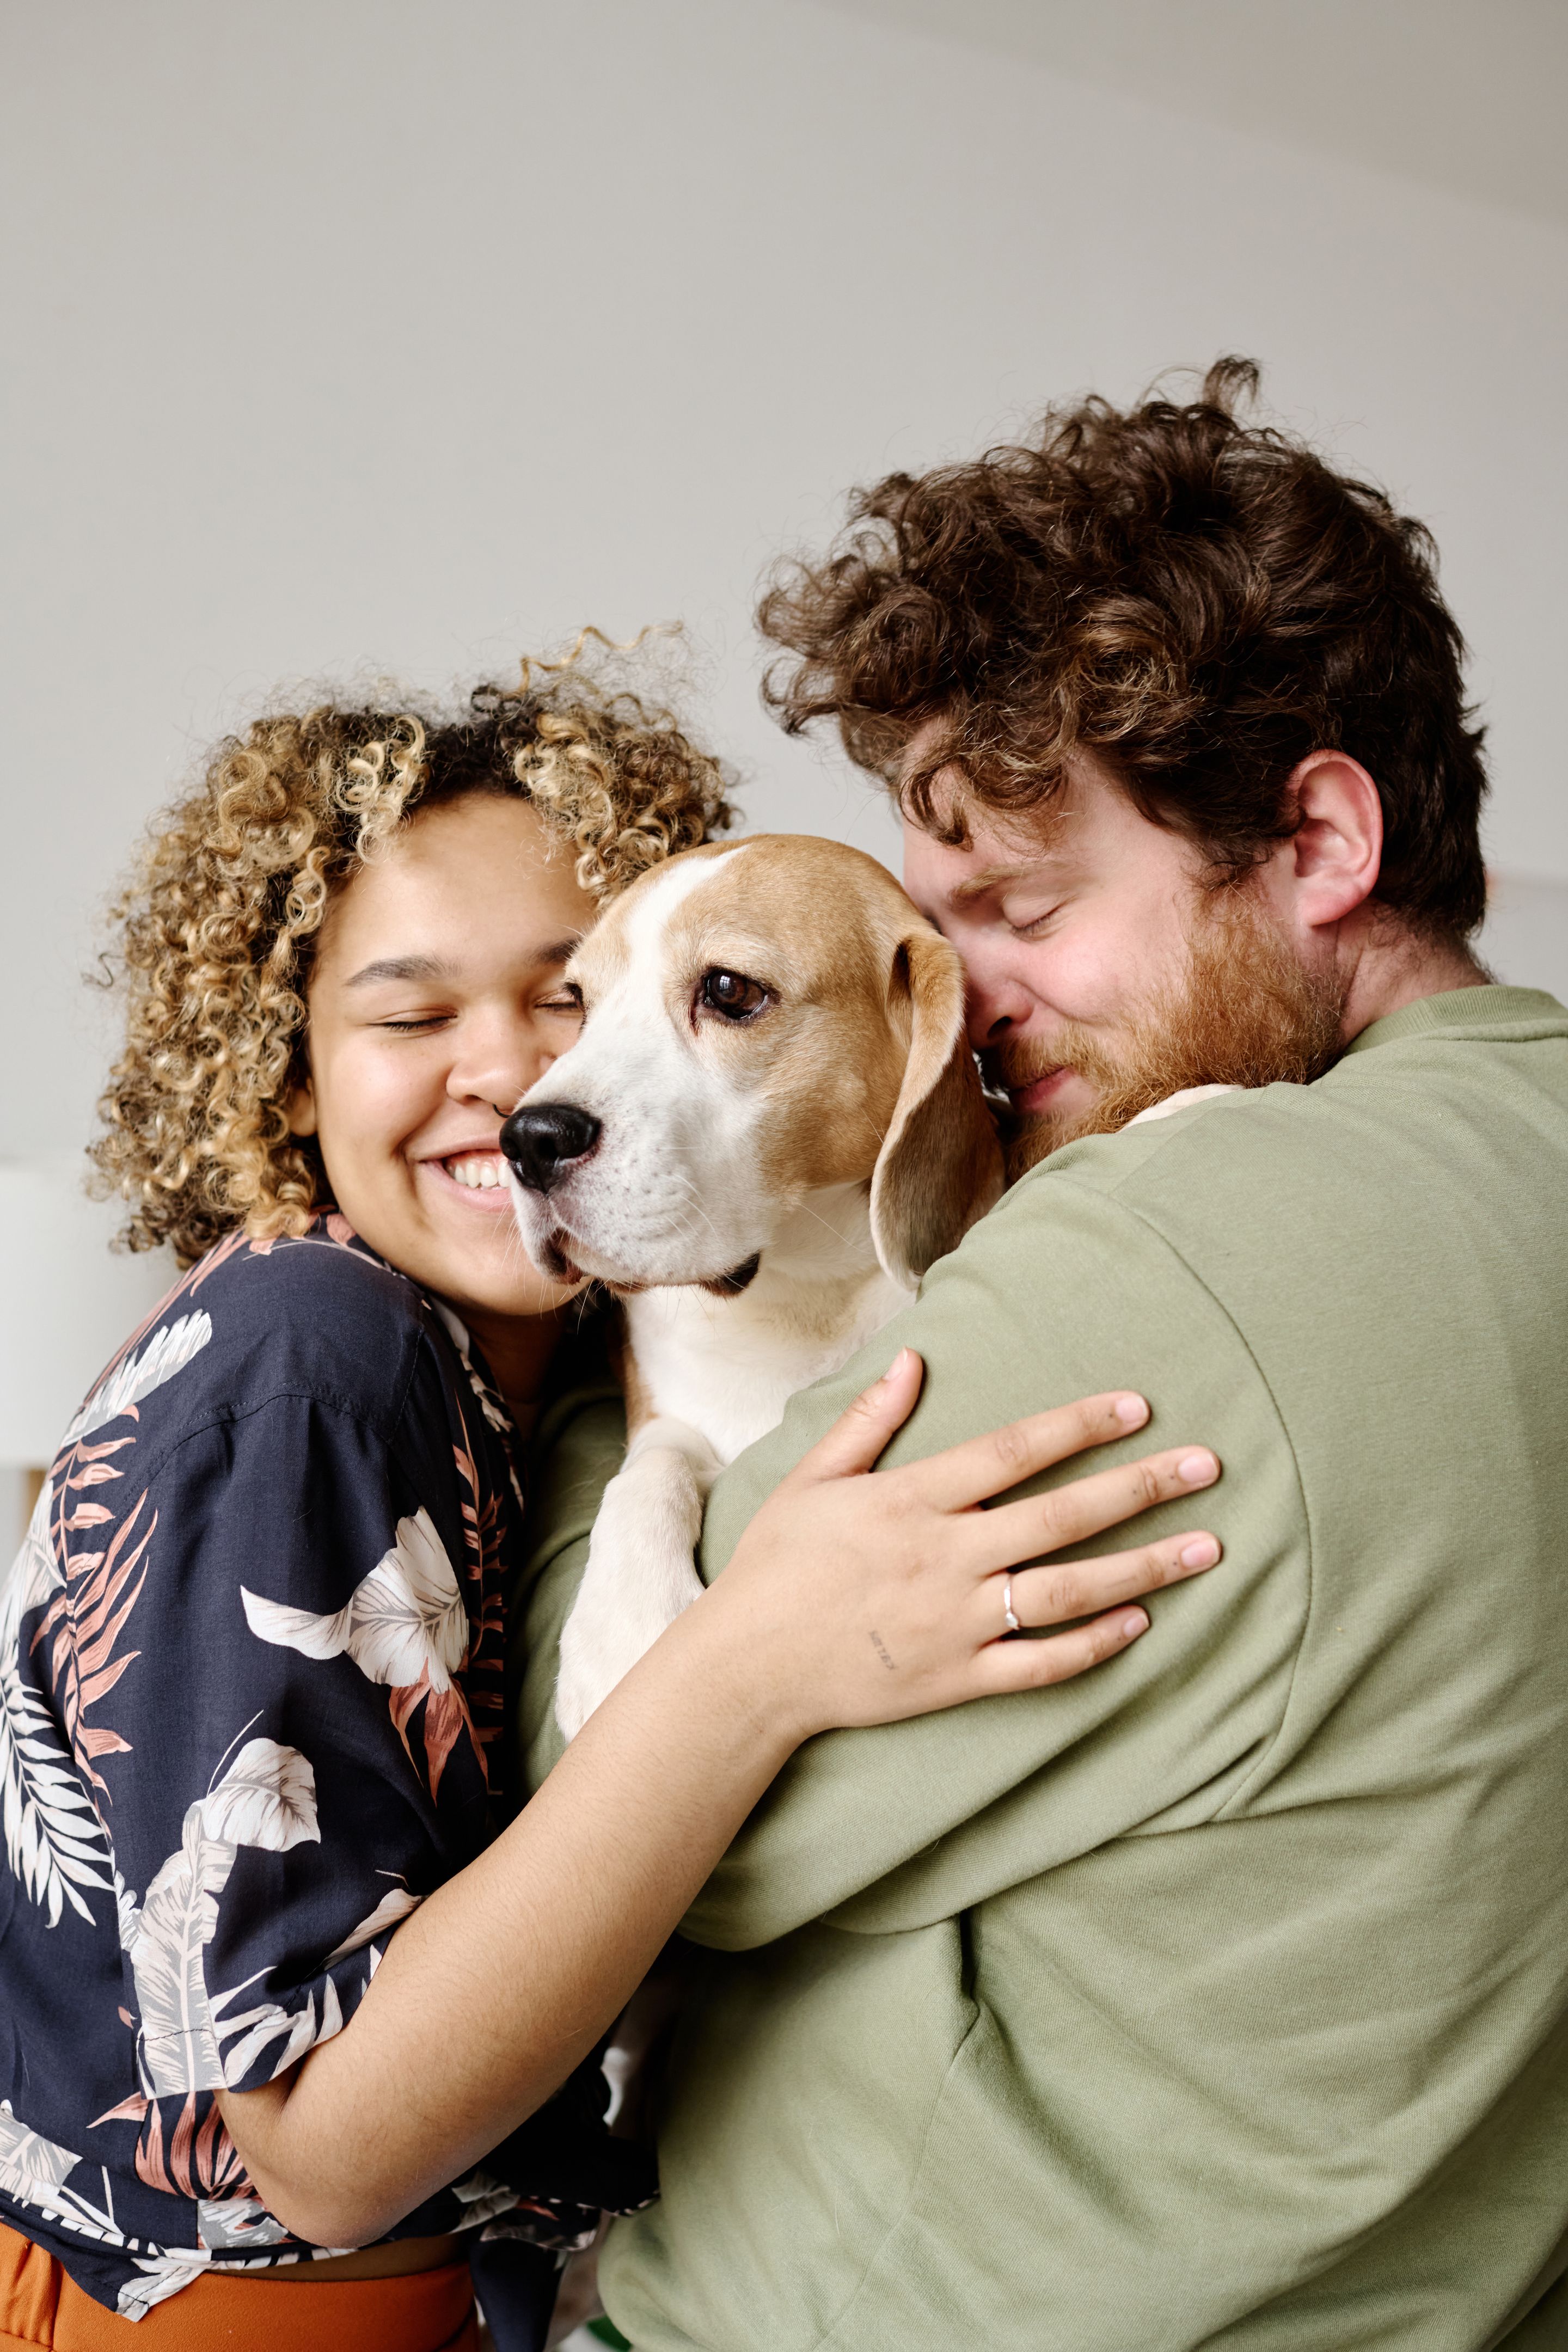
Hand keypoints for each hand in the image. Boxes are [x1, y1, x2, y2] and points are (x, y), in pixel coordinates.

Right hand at [703, 1349, 1220, 1742]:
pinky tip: (1140, 1622)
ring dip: (1142, 1568)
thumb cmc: (776, 1567)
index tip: (1137, 1407)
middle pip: (1060, 1516)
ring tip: (1206, 1548)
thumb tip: (915, 1359)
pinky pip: (1042, 1663)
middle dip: (1139, 1488)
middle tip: (1206, 1467)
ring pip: (1067, 1591)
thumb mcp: (812, 1479)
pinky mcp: (958, 1678)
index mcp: (910, 1500)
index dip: (1077, 1426)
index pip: (1011, 1452)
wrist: (747, 1668)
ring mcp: (955, 1622)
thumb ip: (870, 1421)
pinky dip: (1094, 1645)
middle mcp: (943, 1557)